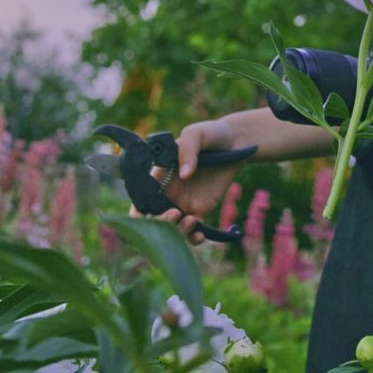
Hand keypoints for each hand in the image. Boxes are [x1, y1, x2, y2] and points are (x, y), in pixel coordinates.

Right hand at [128, 119, 240, 246]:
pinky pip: (193, 230)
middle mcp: (168, 193)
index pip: (140, 198)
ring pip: (173, 228)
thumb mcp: (197, 134)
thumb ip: (187, 149)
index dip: (138, 211)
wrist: (235, 143)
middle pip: (155, 218)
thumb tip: (185, 174)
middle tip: (175, 213)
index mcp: (159, 176)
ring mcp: (184, 203)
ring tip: (192, 221)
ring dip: (178, 232)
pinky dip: (194, 238)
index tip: (143, 216)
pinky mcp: (201, 210)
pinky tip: (200, 235)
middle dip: (161, 223)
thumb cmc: (211, 135)